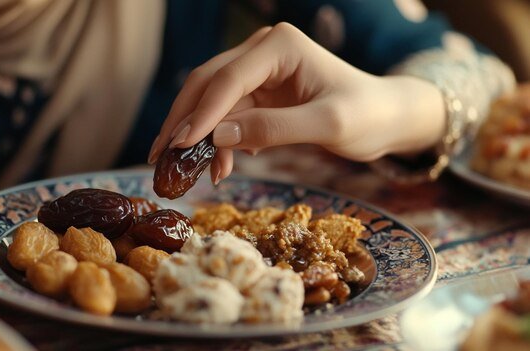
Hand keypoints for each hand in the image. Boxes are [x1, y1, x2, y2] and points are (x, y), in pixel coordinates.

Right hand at [148, 23, 444, 183]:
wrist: (386, 117)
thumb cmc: (367, 115)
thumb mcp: (327, 125)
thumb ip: (274, 128)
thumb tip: (217, 138)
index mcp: (280, 46)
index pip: (229, 79)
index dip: (201, 114)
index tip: (178, 147)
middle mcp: (263, 51)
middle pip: (208, 84)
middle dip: (184, 122)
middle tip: (159, 158)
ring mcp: (259, 72)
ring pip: (213, 103)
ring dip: (199, 138)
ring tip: (187, 173)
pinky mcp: (260, 94)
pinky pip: (229, 118)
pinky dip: (220, 143)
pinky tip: (221, 167)